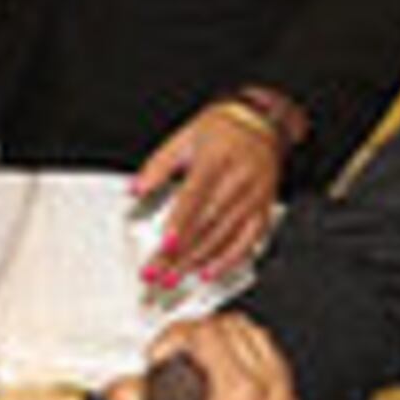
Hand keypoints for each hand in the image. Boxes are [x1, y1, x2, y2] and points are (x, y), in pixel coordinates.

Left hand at [131, 103, 287, 288]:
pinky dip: (229, 259)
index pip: (195, 197)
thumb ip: (159, 164)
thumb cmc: (224, 129)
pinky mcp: (263, 209)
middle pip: (206, 223)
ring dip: (198, 261)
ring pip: (224, 236)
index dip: (180, 224)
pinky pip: (248, 240)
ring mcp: (253, 197)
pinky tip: (210, 272)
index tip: (165, 246)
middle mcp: (238, 180)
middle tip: (159, 273)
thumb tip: (136, 187)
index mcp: (215, 160)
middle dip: (181, 252)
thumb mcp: (186, 136)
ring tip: (176, 277)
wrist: (262, 122)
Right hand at [132, 315, 303, 399]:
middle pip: (236, 329)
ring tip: (206, 363)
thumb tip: (125, 385)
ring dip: (231, 346)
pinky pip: (278, 372)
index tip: (160, 356)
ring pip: (261, 344)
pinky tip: (235, 382)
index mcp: (238, 393)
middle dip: (203, 336)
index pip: (206, 332)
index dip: (173, 338)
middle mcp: (270, 395)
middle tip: (180, 354)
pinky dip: (255, 367)